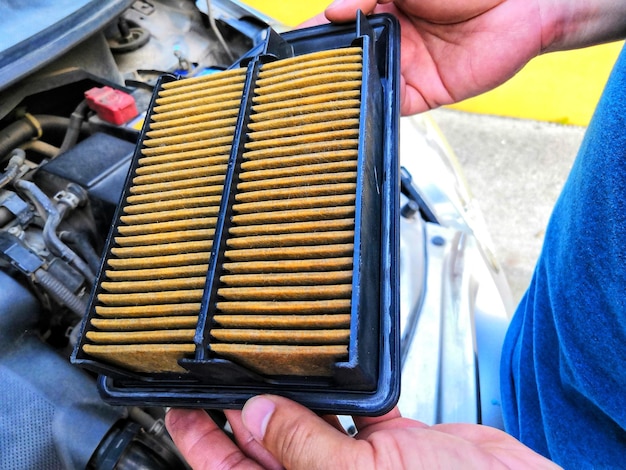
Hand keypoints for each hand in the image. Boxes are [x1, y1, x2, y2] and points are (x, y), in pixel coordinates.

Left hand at [166, 395, 558, 468]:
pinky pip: (361, 410)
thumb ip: (303, 450)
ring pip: (310, 423)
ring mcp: (362, 464)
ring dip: (289, 393)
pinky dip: (349, 388)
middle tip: (214, 374)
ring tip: (262, 360)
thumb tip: (256, 418)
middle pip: (265, 445)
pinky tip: (338, 366)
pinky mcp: (396, 442)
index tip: (179, 409)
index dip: (200, 443)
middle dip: (240, 410)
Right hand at [304, 0, 625, 114]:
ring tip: (311, 102)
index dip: (313, 35)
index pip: (337, 25)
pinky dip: (370, 112)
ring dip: (341, 94)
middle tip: (292, 81)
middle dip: (320, 71)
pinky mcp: (422, 94)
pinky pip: (390, 106)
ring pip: (362, 86)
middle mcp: (389, 41)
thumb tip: (332, 12)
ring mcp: (403, 69)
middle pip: (344, 61)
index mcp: (382, 8)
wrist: (522, 7)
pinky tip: (350, 114)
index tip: (287, 47)